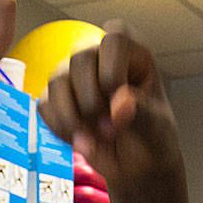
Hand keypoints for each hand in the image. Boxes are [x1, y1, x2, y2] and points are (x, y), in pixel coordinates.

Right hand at [38, 26, 182, 186]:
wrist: (138, 164)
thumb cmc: (153, 137)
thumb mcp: (158, 126)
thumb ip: (143, 112)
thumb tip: (120, 102)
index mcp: (132, 54)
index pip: (114, 38)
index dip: (112, 71)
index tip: (120, 102)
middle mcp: (101, 58)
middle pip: (81, 57)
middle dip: (91, 100)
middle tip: (109, 129)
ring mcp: (75, 77)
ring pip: (57, 80)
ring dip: (72, 118)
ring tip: (94, 141)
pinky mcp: (57, 100)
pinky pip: (44, 105)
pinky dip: (60, 128)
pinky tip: (82, 142)